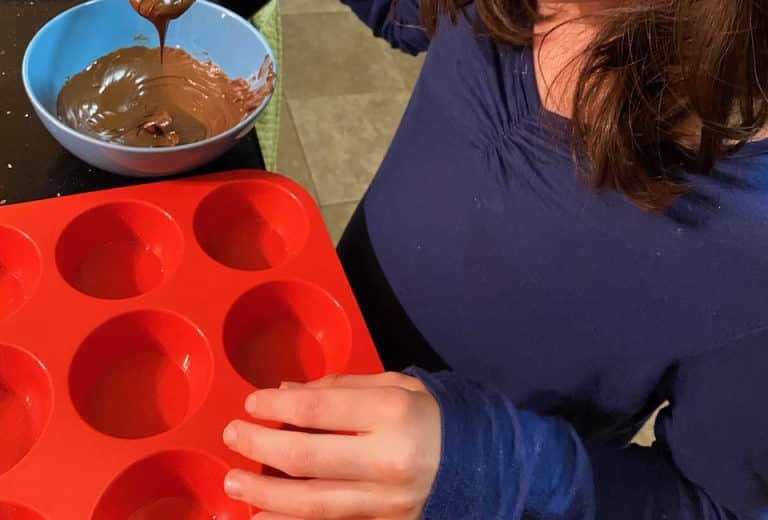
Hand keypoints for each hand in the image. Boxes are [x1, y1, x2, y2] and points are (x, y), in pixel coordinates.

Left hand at [222, 372, 441, 519]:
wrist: (489, 467)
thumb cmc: (438, 416)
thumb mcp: (399, 386)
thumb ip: (344, 388)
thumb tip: (290, 394)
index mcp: (390, 413)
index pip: (317, 409)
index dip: (276, 406)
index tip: (251, 401)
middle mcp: (385, 460)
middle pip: (304, 457)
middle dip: (259, 446)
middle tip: (231, 435)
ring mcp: (384, 503)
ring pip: (309, 503)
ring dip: (264, 495)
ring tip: (232, 485)